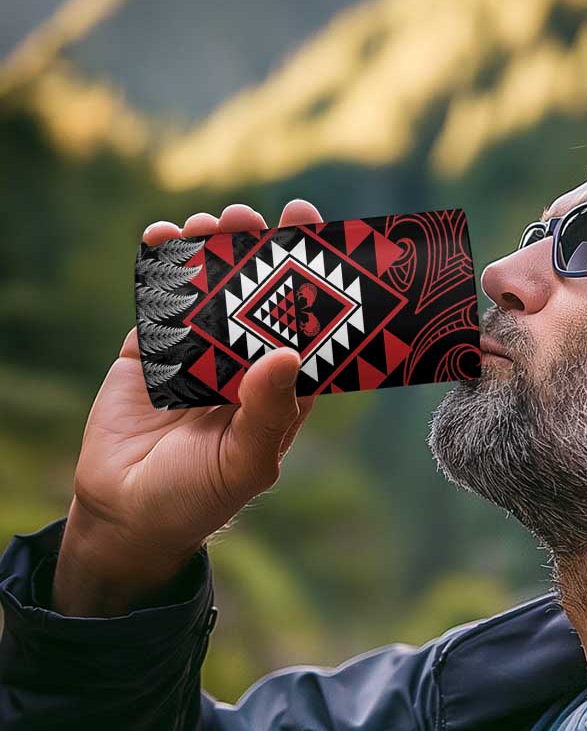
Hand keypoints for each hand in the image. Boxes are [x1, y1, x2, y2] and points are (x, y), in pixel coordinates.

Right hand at [52, 200, 323, 615]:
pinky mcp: (152, 351)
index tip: (316, 236)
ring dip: (213, 250)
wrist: (127, 514)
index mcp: (281, 390)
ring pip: (212, 289)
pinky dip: (161, 266)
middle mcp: (245, 364)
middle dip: (261, 253)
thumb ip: (268, 412)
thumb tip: (288, 353)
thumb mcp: (244, 463)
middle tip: (257, 216)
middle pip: (260, 296)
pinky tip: (163, 235)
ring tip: (213, 222)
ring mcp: (198, 354)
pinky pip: (160, 300)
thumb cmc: (199, 497)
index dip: (314, 283)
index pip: (307, 327)